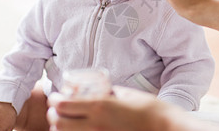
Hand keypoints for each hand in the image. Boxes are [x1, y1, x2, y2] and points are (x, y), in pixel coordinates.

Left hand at [47, 86, 183, 130]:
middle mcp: (95, 125)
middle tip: (56, 110)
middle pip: (59, 123)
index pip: (63, 105)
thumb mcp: (127, 94)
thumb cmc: (150, 110)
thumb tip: (101, 90)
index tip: (56, 97)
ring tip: (65, 122)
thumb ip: (111, 93)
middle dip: (53, 115)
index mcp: (100, 106)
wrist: (164, 128)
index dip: (54, 101)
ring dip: (61, 128)